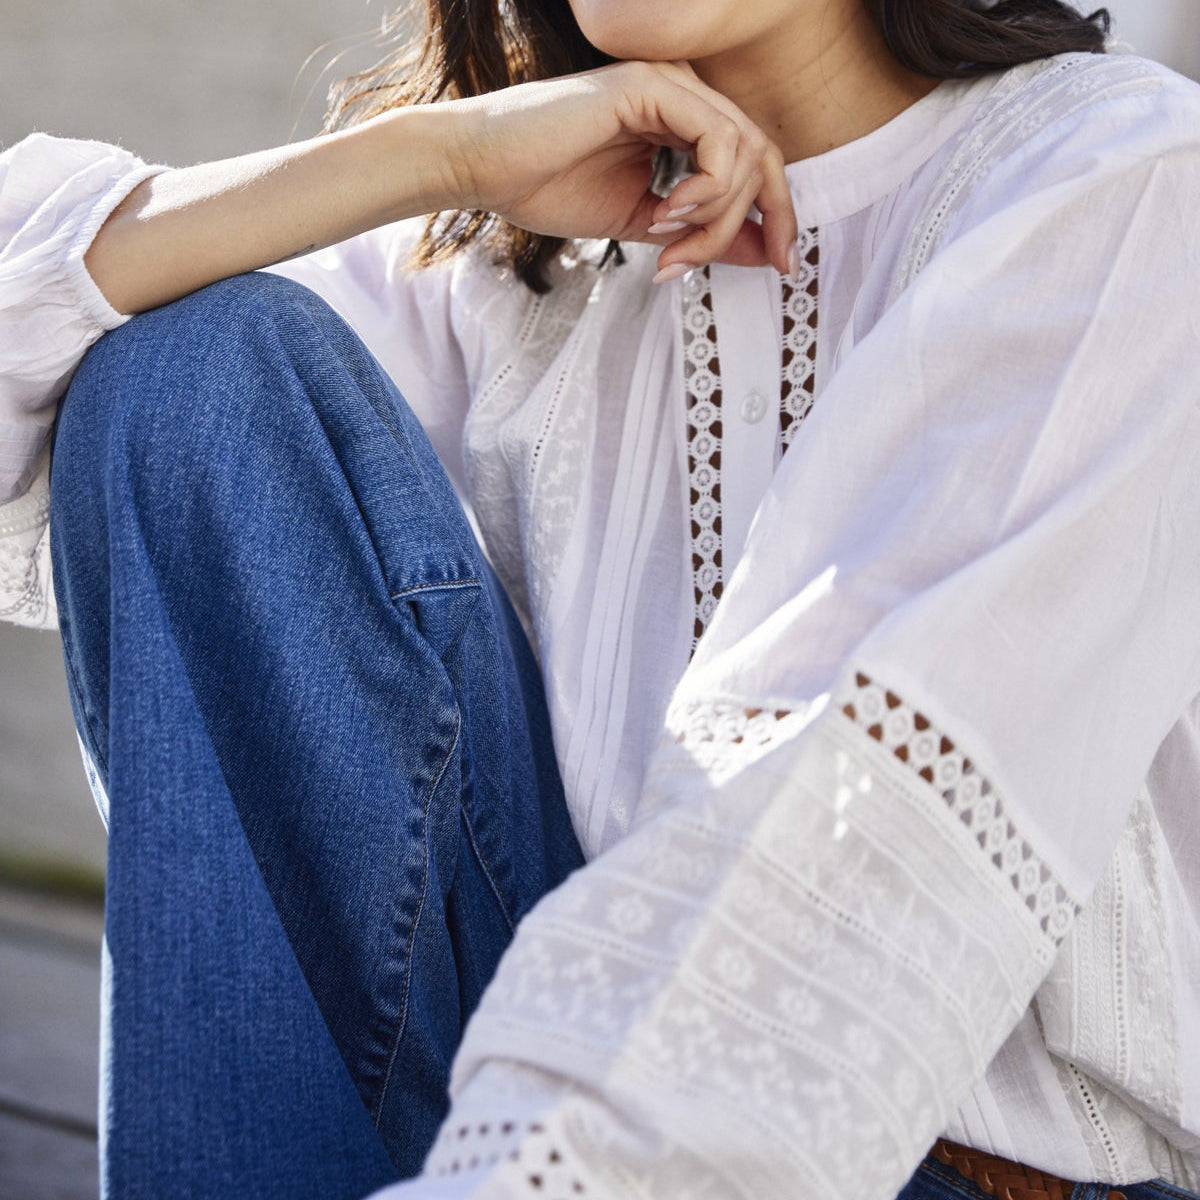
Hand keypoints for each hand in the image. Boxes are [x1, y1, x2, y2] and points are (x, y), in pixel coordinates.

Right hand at [441, 60, 798, 278]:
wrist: (483, 170)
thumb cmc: (544, 188)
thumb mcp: (641, 224)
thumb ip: (699, 234)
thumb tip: (761, 253)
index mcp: (679, 123)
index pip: (751, 162)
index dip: (776, 213)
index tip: (782, 263)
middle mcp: (682, 96)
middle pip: (761, 154)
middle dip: (772, 216)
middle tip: (768, 264)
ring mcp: (668, 85)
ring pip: (742, 151)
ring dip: (720, 216)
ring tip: (673, 245)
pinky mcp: (650, 86)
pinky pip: (716, 138)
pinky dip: (706, 189)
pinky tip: (670, 214)